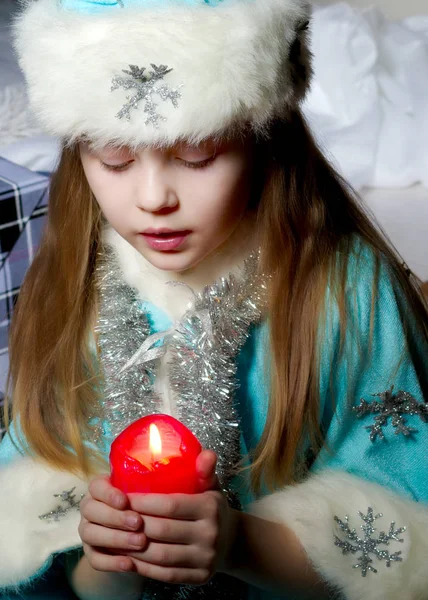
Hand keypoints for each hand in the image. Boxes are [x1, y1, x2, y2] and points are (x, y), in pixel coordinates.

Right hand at [79, 476, 146, 572]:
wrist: (135, 531)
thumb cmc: (142, 504)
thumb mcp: (143, 493)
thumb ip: (146, 489)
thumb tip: (165, 484)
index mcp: (99, 489)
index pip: (96, 486)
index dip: (108, 493)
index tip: (125, 501)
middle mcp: (90, 508)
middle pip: (91, 510)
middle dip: (116, 517)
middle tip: (138, 523)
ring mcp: (87, 530)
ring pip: (90, 534)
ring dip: (116, 539)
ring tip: (140, 542)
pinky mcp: (91, 553)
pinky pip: (95, 560)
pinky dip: (111, 563)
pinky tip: (129, 564)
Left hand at [124, 450, 237, 585]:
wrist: (232, 541)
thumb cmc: (212, 508)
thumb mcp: (211, 486)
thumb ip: (204, 469)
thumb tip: (206, 453)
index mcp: (210, 507)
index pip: (170, 505)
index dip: (143, 502)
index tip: (123, 498)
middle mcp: (210, 534)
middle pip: (162, 530)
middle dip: (134, 524)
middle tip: (114, 518)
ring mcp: (205, 558)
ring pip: (161, 555)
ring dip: (134, 548)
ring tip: (116, 538)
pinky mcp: (200, 577)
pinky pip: (166, 574)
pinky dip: (144, 568)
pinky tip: (130, 559)